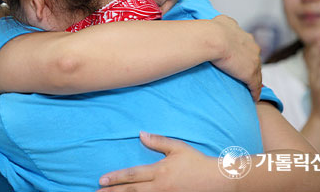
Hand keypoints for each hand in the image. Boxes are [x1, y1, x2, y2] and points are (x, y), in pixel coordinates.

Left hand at [97, 132, 229, 191]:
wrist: (218, 181)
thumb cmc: (197, 162)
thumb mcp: (178, 147)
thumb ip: (158, 141)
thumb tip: (140, 134)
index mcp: (159, 171)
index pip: (132, 175)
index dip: (116, 178)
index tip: (101, 180)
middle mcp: (160, 187)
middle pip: (132, 191)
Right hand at [210, 15, 261, 101]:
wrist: (213, 39)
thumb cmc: (211, 30)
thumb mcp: (220, 21)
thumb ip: (223, 23)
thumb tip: (219, 22)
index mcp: (243, 35)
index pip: (247, 47)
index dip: (244, 54)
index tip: (240, 60)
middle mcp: (252, 46)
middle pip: (254, 59)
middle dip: (251, 66)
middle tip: (245, 75)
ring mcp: (253, 61)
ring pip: (257, 73)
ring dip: (255, 80)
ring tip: (251, 88)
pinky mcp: (250, 74)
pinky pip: (255, 85)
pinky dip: (255, 92)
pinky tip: (253, 97)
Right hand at [305, 39, 319, 122]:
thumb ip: (319, 78)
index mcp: (316, 78)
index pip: (316, 62)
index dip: (317, 51)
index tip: (318, 40)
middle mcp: (316, 79)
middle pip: (315, 61)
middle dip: (317, 49)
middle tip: (318, 37)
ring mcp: (319, 84)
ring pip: (319, 66)